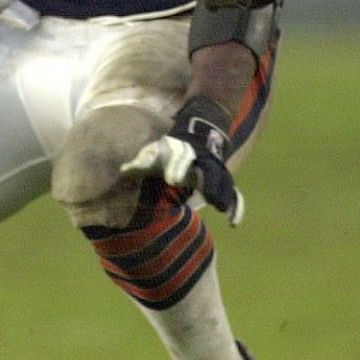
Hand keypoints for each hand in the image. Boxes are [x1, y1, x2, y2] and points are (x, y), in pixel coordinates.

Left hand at [120, 96, 244, 225]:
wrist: (198, 136)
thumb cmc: (169, 151)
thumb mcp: (153, 152)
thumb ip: (140, 164)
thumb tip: (123, 171)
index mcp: (181, 152)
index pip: (180, 158)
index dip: (177, 168)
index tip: (172, 179)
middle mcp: (201, 161)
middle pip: (207, 171)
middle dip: (208, 183)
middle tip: (208, 198)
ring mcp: (215, 170)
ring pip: (224, 182)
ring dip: (225, 196)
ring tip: (225, 212)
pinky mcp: (224, 181)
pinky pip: (233, 193)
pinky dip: (236, 206)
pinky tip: (233, 223)